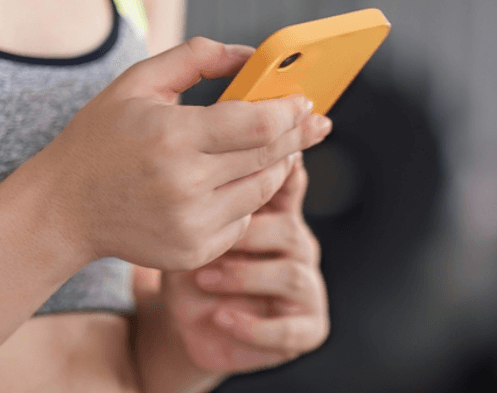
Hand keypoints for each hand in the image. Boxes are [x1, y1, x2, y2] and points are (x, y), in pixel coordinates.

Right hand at [33, 37, 328, 270]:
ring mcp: (192, 225)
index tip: (304, 101)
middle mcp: (186, 186)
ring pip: (264, 190)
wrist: (63, 209)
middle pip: (269, 157)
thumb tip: (253, 55)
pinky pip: (244, 219)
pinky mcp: (194, 251)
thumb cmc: (103, 137)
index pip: (258, 125)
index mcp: (172, 137)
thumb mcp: (138, 82)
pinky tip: (234, 180)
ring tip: (279, 146)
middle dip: (298, 135)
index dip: (289, 111)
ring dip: (278, 165)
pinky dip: (247, 197)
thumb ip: (198, 57)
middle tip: (316, 121)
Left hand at [139, 152, 328, 388]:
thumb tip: (204, 183)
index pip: (289, 190)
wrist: (187, 332)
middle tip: (208, 243)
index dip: (283, 176)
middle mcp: (300, 251)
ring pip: (291, 276)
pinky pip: (288, 329)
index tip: (270, 164)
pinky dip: (252, 326)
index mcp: (278, 221)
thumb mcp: (192, 243)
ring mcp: (309, 290)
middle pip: (290, 231)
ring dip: (242, 277)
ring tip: (203, 279)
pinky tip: (220, 317)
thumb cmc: (192, 277)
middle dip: (247, 236)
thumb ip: (207, 216)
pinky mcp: (309, 330)